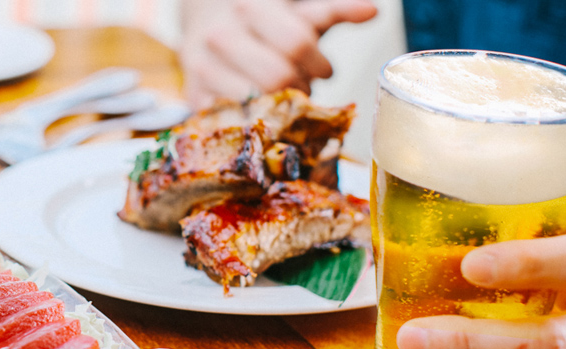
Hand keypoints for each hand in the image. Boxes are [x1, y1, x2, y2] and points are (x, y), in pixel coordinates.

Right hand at [180, 0, 377, 106]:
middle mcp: (219, 35)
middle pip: (276, 77)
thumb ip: (333, 10)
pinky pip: (233, 120)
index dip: (317, 63)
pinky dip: (256, 120)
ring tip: (284, 99)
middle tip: (304, 89)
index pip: (294, 42)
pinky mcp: (192, 96)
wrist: (207, 28)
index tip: (324, 71)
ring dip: (280, 108)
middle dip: (299, 88)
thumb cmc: (262, 25)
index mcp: (249, 8)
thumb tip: (372, 10)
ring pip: (255, 102)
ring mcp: (201, 67)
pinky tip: (263, 111)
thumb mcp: (298, 12)